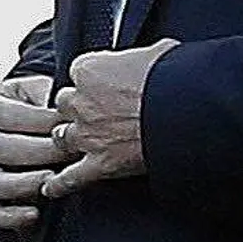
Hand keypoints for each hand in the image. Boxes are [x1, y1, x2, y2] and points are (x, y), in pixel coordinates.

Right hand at [0, 74, 74, 231]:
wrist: (20, 129)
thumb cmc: (34, 109)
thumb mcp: (38, 92)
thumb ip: (50, 97)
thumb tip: (72, 112)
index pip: (18, 118)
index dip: (51, 125)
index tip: (79, 129)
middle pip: (7, 150)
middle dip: (46, 154)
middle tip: (75, 155)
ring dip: (28, 184)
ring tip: (55, 180)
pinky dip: (11, 217)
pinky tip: (34, 213)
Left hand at [41, 40, 179, 199]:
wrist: (190, 112)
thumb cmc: (177, 78)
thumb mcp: (159, 53)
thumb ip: (142, 56)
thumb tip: (156, 54)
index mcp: (90, 70)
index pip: (79, 73)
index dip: (93, 81)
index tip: (106, 85)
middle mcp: (82, 102)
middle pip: (66, 105)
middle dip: (78, 110)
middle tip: (97, 113)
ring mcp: (88, 135)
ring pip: (62, 138)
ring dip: (69, 140)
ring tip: (80, 142)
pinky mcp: (100, 164)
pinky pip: (71, 178)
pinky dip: (60, 185)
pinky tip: (52, 189)